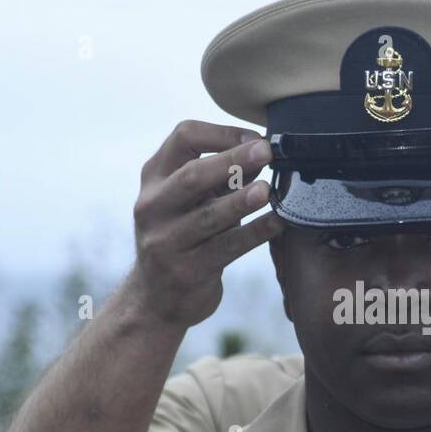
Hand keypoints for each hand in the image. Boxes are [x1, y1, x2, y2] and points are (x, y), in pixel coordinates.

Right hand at [131, 120, 282, 326]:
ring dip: (241, 201)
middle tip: (266, 151)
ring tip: (267, 191)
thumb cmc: (183, 237)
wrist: (156, 297)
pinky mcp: (186, 271)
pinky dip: (253, 234)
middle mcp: (154, 206)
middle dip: (232, 160)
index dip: (221, 134)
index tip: (255, 139)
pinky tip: (276, 223)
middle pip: (192, 176)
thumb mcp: (194, 201)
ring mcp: (166, 240)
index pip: (183, 138)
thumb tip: (261, 152)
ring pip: (208, 216)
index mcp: (155, 178)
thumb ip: (223, 178)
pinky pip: (225, 248)